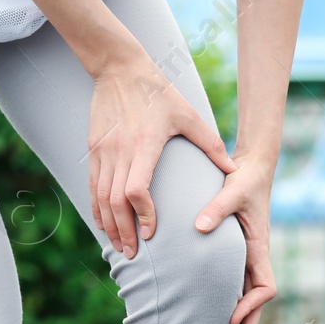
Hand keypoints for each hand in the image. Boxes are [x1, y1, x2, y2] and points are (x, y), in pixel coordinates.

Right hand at [87, 51, 235, 258]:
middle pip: (116, 202)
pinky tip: (104, 225)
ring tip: (119, 247)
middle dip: (124, 232)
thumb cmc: (158, 92)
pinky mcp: (94, 150)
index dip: (143, 215)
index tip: (152, 233)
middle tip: (134, 254)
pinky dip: (97, 209)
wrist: (119, 69)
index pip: (136, 190)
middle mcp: (120, 152)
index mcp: (144, 145)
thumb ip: (210, 143)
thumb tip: (232, 169)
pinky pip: (92, 187)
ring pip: (101, 198)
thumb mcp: (188, 114)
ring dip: (109, 226)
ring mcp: (104, 152)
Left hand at [194, 151, 276, 323]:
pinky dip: (235, 305)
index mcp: (259, 248)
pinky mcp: (240, 254)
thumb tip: (198, 227)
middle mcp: (256, 258)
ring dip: (243, 322)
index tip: (230, 316)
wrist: (251, 168)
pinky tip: (223, 319)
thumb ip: (216, 208)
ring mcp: (249, 258)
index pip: (265, 289)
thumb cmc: (243, 179)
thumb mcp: (231, 191)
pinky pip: (239, 286)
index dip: (250, 306)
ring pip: (250, 298)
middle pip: (258, 303)